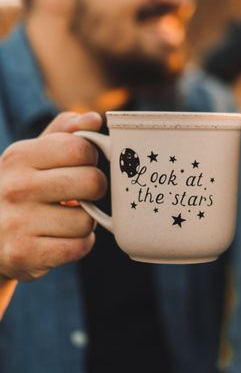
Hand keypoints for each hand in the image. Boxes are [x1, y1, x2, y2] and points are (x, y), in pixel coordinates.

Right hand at [0, 112, 106, 281]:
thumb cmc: (20, 187)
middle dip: (95, 189)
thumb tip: (93, 119)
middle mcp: (15, 187)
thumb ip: (65, 132)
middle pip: (91, 182)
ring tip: (67, 218)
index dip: (91, 158)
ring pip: (87, 219)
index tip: (81, 165)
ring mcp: (17, 222)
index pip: (80, 149)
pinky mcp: (24, 253)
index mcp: (19, 156)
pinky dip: (79, 244)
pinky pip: (79, 246)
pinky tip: (64, 237)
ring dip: (85, 221)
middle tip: (82, 193)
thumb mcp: (32, 155)